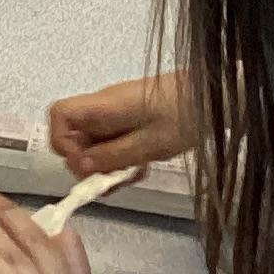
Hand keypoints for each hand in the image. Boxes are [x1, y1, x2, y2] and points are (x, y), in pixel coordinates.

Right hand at [47, 74, 187, 176]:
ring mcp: (116, 113)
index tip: (86, 166)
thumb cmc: (183, 116)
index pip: (60, 115)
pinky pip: (112, 141)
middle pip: (75, 135)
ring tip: (134, 174)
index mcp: (103, 105)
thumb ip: (111, 156)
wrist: (213, 94)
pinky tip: (141, 167)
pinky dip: (120, 158)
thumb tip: (78, 166)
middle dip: (89, 163)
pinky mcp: (129, 119)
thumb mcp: (148, 144)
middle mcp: (103, 107)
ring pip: (94, 143)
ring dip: (107, 164)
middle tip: (114, 179)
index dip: (63, 143)